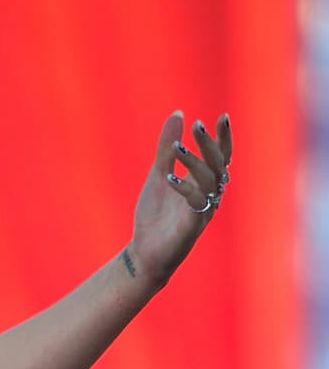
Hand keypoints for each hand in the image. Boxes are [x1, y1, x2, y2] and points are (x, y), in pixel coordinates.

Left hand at [128, 111, 231, 286]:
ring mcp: (203, 211)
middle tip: (197, 126)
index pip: (220, 156)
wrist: (144, 254)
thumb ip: (168, 149)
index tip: (222, 117)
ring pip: (209, 182)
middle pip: (218, 165)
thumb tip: (178, 114)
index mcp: (204, 183)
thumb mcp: (160, 175)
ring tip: (177, 148)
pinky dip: (186, 189)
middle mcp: (209, 196)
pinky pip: (196, 204)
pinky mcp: (192, 227)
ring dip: (195, 162)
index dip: (223, 138)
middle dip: (209, 145)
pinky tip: (170, 179)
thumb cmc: (156, 216)